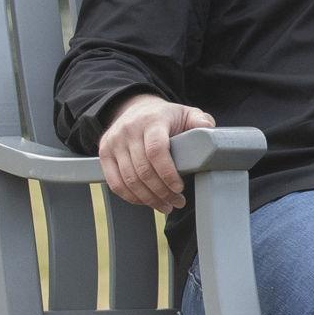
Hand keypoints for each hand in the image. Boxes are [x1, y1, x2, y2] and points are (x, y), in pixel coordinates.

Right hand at [97, 93, 216, 209]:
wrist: (135, 108)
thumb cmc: (166, 117)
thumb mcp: (186, 113)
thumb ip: (200, 120)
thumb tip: (209, 130)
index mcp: (152, 121)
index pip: (156, 150)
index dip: (167, 173)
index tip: (179, 187)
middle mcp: (129, 130)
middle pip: (143, 170)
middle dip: (162, 192)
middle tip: (178, 202)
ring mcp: (114, 142)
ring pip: (129, 180)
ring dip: (149, 199)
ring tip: (166, 206)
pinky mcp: (104, 153)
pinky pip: (115, 183)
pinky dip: (132, 197)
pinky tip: (147, 201)